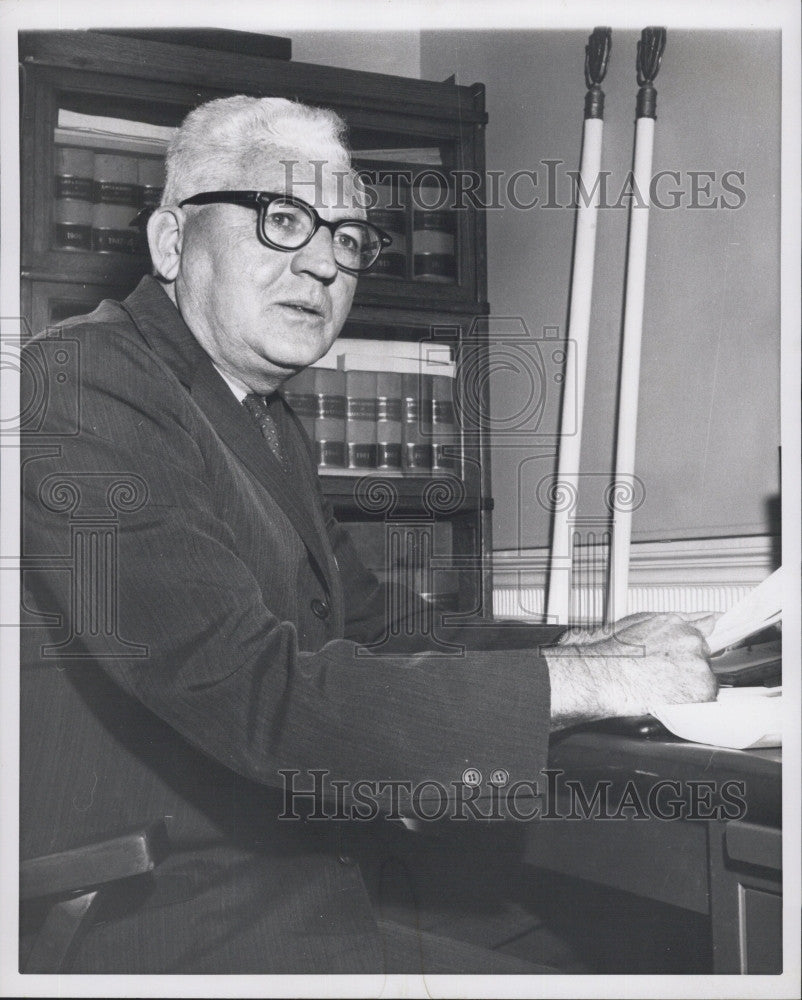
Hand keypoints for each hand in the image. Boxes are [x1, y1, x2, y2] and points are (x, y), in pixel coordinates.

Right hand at [546, 612, 718, 728]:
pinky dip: (690, 701)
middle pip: (701, 658)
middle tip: (661, 674)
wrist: (608, 674)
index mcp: (679, 624)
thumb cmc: (616, 651)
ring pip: (703, 678)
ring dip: (688, 684)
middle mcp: (693, 641)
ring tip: (661, 686)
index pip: (699, 637)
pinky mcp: (701, 689)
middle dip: (686, 667)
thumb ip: (680, 619)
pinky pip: (705, 698)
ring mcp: (699, 665)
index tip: (679, 660)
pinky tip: (669, 697)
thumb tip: (710, 617)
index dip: (685, 652)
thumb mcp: (643, 622)